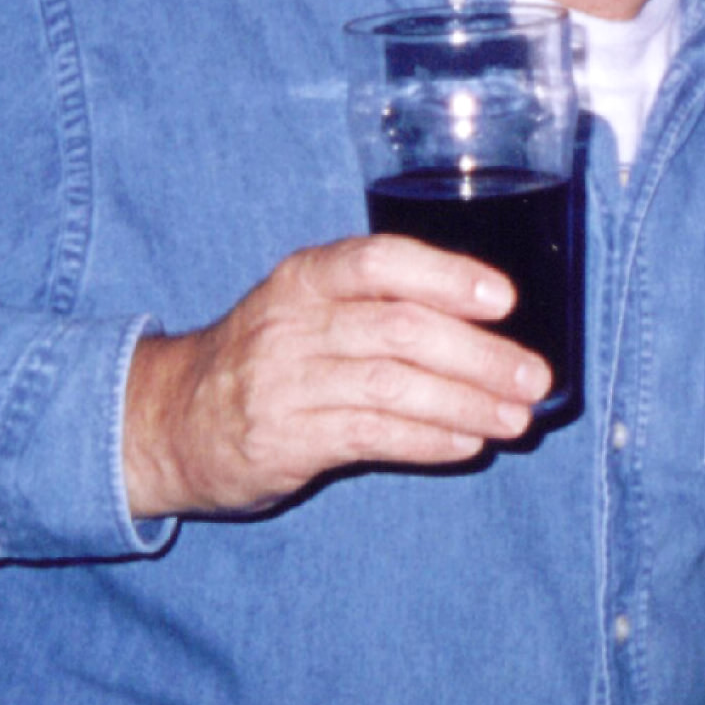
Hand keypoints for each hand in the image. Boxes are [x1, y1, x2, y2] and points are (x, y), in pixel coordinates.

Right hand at [122, 234, 552, 517]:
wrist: (170, 419)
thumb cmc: (266, 357)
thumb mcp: (307, 307)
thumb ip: (379, 304)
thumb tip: (490, 325)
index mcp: (308, 277)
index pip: (381, 261)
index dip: (447, 277)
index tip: (504, 300)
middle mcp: (294, 322)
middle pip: (401, 329)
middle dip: (479, 355)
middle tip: (534, 378)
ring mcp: (284, 382)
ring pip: (393, 387)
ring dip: (466, 403)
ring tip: (515, 419)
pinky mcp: (283, 439)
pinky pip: (371, 436)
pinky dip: (428, 440)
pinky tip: (467, 443)